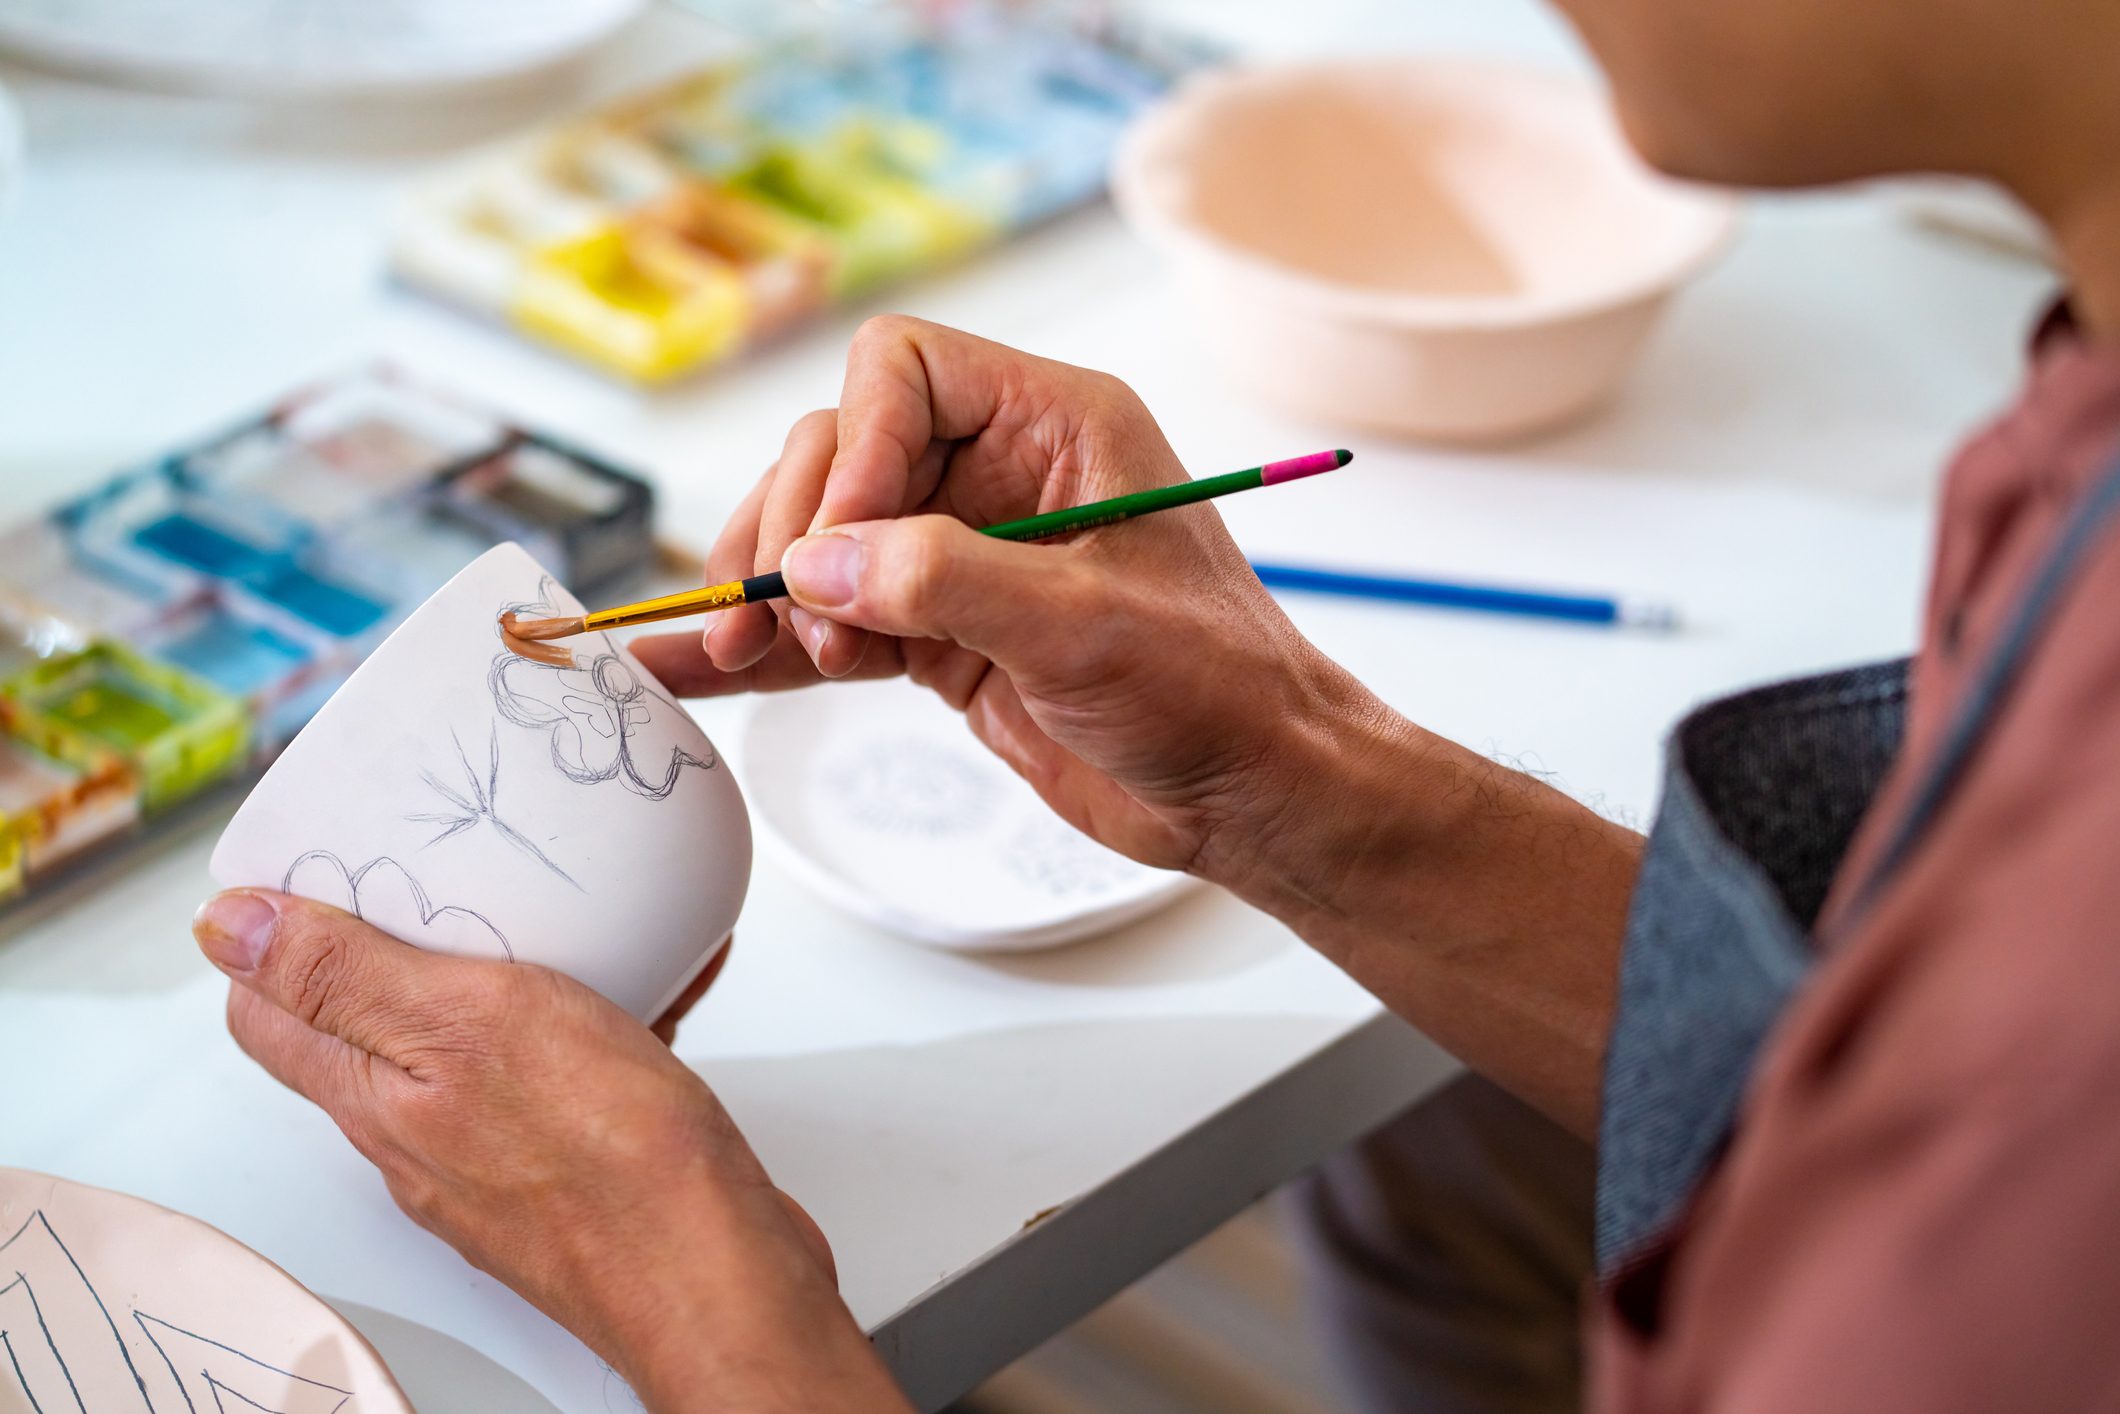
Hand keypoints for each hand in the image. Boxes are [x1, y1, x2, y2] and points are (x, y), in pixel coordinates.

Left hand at [193, 889, 910, 1413]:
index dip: (276, 937)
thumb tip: (228, 929)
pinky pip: (569, 1067)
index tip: (321, 870)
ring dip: (512, 973)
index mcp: (374, 1096)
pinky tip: (657, 980)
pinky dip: (606, 1011)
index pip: (271, 1013)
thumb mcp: (466, 1026)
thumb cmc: (608, 1162)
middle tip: (448, 874)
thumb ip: (346, 978)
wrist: (717, 1271)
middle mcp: (423, 1135)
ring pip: (479, 1042)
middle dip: (401, 938)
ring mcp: (500, 1156)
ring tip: (566, 917)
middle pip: (375, 1021)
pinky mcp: (577, 1164)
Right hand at [632, 315, 1384, 885]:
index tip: (846, 545)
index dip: (857, 446)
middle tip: (774, 618)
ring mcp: (964, 555)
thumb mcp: (1086, 625)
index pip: (904, 369)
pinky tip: (692, 671)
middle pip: (843, 451)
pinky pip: (836, 621)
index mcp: (1055, 423)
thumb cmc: (1217, 689)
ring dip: (773, 591)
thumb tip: (816, 564)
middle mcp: (1000, 471)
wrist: (1251, 793)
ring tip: (751, 655)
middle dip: (794, 530)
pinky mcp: (942, 635)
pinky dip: (772, 647)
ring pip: (824, 537)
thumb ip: (947, 581)